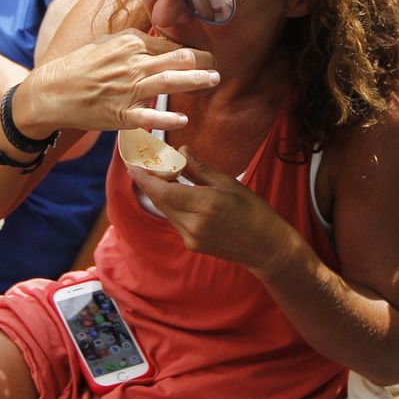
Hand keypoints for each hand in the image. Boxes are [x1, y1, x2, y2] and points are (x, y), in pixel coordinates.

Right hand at [20, 30, 219, 134]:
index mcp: (130, 43)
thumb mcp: (108, 43)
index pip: (169, 46)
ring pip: (166, 82)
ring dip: (193, 81)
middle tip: (218, 66)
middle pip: (175, 59)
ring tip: (214, 80)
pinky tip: (182, 119)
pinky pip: (146, 116)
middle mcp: (131, 63)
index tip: (204, 59)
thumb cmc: (81, 66)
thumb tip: (162, 41)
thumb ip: (135, 42)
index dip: (191, 52)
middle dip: (201, 62)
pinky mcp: (119, 114)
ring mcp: (126, 89)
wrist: (53, 91)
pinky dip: (165, 118)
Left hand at [128, 151, 294, 270]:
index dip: (144, 179)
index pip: (163, 191)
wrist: (266, 247)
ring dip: (161, 195)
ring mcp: (191, 238)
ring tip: (160, 177)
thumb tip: (181, 151)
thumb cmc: (254, 212)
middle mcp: (193, 224)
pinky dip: (173, 206)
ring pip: (166, 211)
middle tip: (143, 167)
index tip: (133, 166)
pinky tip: (178, 195)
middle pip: (160, 201)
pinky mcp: (192, 245)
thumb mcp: (228, 184)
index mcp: (204, 204)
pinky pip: (176, 221)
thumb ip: (200, 169)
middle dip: (150, 184)